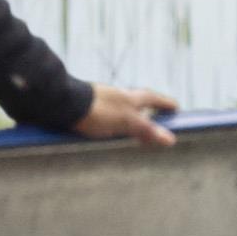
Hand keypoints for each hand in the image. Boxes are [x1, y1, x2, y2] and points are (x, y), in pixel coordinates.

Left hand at [64, 84, 180, 145]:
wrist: (60, 102)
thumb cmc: (97, 110)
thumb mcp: (126, 122)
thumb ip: (147, 130)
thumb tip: (170, 139)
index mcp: (130, 97)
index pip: (154, 99)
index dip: (166, 105)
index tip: (176, 110)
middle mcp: (117, 96)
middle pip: (137, 105)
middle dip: (146, 116)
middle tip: (153, 129)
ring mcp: (101, 102)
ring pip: (120, 112)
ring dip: (127, 123)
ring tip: (130, 138)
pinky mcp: (86, 109)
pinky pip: (103, 118)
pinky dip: (110, 126)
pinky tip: (106, 136)